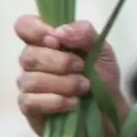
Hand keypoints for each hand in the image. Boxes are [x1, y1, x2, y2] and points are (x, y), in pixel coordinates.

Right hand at [14, 17, 126, 134]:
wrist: (111, 110)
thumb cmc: (102, 77)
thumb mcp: (102, 50)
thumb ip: (84, 33)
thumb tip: (59, 32)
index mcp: (46, 43)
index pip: (24, 26)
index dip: (35, 30)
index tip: (57, 41)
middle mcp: (32, 62)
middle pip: (28, 56)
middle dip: (61, 63)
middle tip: (82, 69)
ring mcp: (29, 85)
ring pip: (31, 80)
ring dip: (63, 84)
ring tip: (84, 88)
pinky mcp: (30, 108)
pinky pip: (30, 102)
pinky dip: (55, 102)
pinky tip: (73, 103)